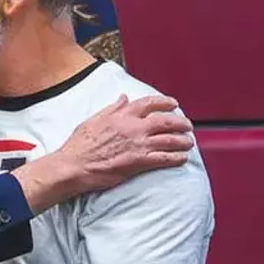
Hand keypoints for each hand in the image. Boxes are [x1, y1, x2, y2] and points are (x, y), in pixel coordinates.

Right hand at [13, 95, 193, 212]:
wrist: (74, 165)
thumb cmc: (80, 145)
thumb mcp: (94, 119)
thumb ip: (112, 108)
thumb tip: (124, 98)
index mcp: (122, 115)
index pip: (150, 103)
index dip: (165, 102)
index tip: (174, 103)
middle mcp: (133, 127)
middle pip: (166, 121)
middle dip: (181, 123)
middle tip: (187, 125)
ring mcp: (137, 145)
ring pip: (169, 140)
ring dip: (183, 141)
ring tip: (189, 142)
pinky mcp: (138, 162)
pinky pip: (164, 158)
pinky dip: (176, 158)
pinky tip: (183, 158)